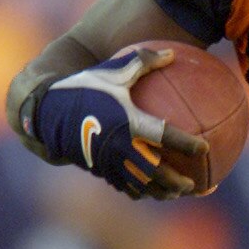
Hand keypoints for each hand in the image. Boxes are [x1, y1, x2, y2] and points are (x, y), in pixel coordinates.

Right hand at [24, 48, 206, 198]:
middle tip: (195, 185)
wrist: (45, 110)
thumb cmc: (83, 88)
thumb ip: (143, 62)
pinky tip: (152, 192)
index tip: (204, 147)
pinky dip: (140, 191)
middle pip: (156, 172)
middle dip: (178, 182)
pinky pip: (124, 185)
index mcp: (128, 122)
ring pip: (141, 185)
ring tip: (177, 195)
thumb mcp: (113, 71)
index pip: (164, 135)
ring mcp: (109, 162)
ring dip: (161, 193)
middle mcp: (121, 147)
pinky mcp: (99, 169)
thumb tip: (172, 53)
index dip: (186, 143)